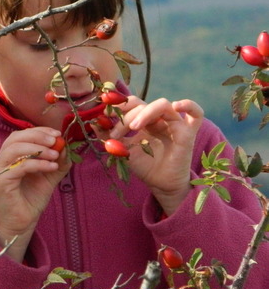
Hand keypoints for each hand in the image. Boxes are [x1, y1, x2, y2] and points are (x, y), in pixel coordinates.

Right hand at [0, 127, 70, 261]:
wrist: (22, 222)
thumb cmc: (31, 198)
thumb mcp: (49, 176)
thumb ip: (57, 161)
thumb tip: (65, 146)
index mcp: (9, 155)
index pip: (21, 135)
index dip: (39, 131)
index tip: (57, 134)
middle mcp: (1, 159)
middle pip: (16, 138)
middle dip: (38, 136)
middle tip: (56, 140)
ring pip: (15, 149)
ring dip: (38, 148)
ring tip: (55, 155)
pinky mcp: (0, 181)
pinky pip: (20, 166)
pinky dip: (37, 164)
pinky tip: (51, 167)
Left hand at [109, 96, 203, 214]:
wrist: (160, 184)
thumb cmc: (144, 166)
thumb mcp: (122, 149)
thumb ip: (108, 135)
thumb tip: (92, 122)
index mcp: (143, 119)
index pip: (131, 103)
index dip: (117, 105)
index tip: (104, 115)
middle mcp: (158, 118)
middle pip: (141, 104)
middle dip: (125, 116)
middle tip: (115, 133)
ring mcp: (174, 123)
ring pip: (161, 105)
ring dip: (144, 113)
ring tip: (133, 127)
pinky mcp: (187, 133)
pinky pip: (196, 114)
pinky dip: (189, 105)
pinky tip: (177, 106)